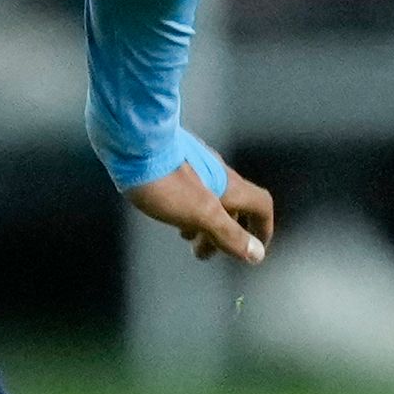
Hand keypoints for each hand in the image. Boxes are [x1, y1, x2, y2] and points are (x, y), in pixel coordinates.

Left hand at [126, 161, 273, 264]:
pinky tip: (168, 210)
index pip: (261, 205)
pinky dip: (186, 207)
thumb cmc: (167, 180)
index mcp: (230, 186)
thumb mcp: (201, 213)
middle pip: (233, 206)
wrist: (130, 140)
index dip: (263, 228)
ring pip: (209, 198)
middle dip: (223, 234)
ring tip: (185, 236)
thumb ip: (228, 233)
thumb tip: (257, 254)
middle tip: (203, 253)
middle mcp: (217, 173)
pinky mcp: (172, 160)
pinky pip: (189, 189)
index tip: (255, 249)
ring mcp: (194, 164)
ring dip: (202, 221)